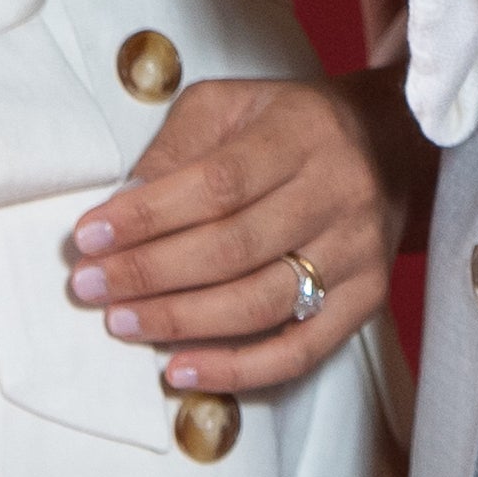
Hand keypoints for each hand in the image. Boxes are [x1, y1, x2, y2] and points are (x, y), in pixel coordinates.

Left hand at [66, 71, 420, 394]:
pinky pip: (300, 351)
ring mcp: (358, 251)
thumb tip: (122, 207)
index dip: (149, 216)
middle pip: (234, 248)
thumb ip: (177, 147)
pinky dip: (237, 370)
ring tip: (122, 323)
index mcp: (301, 133)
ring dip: (181, 322)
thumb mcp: (230, 105)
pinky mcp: (368, 298)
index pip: (217, 184)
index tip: (88, 236)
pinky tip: (181, 370)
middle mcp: (337, 191)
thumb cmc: (288, 123)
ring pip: (261, 304)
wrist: (389, 143)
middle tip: (89, 286)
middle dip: (151, 273)